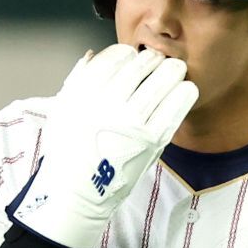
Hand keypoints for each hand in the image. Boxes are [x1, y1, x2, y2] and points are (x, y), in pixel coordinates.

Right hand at [10, 44, 196, 247]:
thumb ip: (78, 79)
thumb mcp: (62, 109)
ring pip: (165, 77)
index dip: (129, 54)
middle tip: (159, 65)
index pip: (117, 54)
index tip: (133, 62)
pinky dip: (184, 92)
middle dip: (154, 60)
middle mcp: (107, 102)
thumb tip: (94, 54)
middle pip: (144, 62)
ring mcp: (132, 121)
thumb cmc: (69, 151)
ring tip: (174, 74)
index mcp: (84, 90)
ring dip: (173, 71)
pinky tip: (183, 92)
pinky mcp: (153, 139)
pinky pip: (178, 103)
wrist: (78, 192)